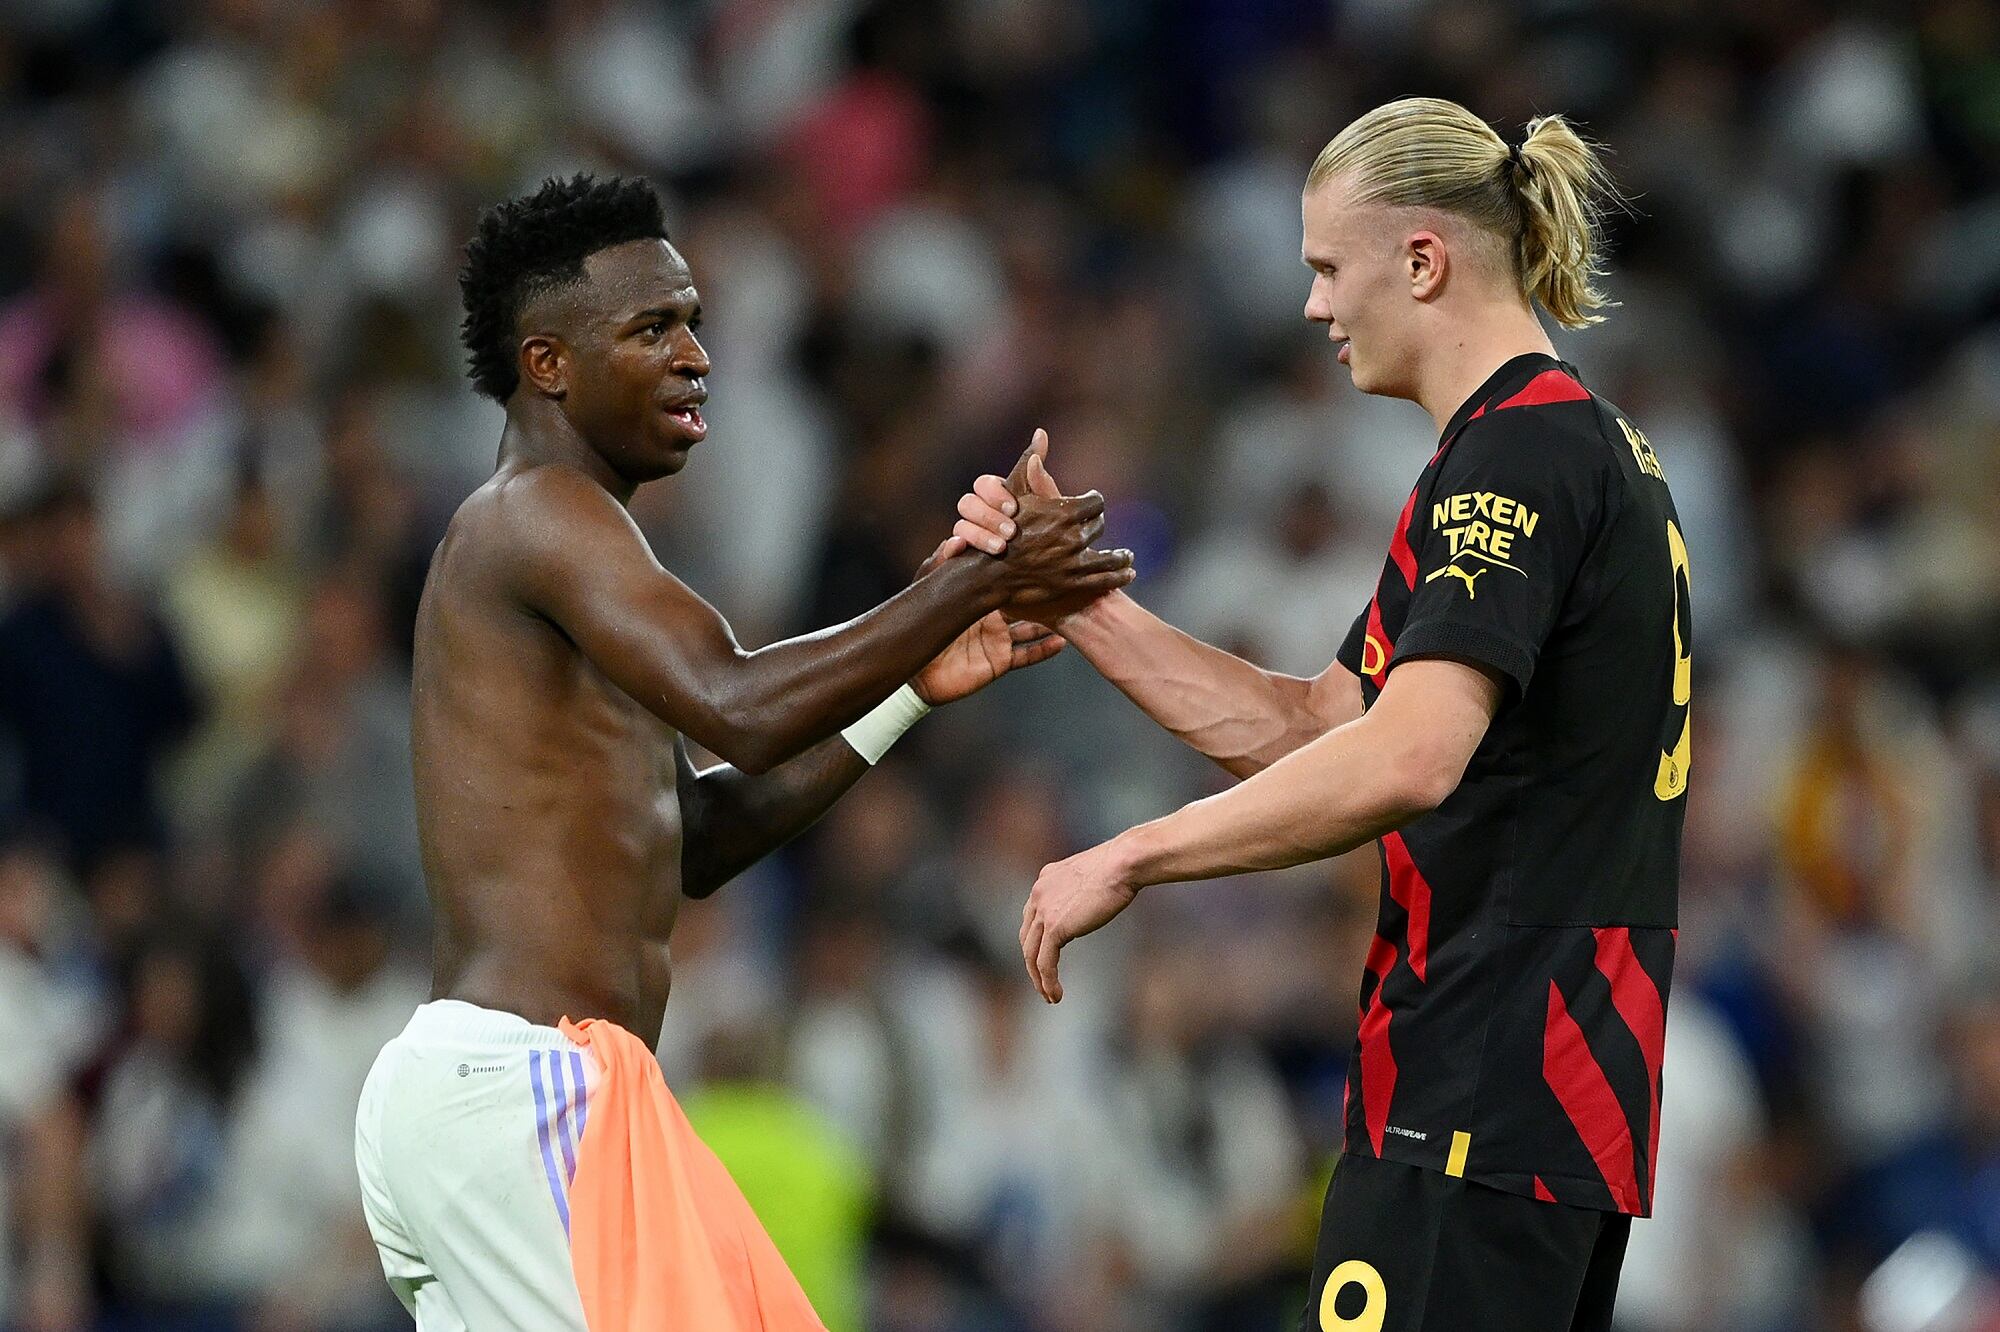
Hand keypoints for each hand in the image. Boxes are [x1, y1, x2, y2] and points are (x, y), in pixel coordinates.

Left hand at [911, 540, 1064, 703]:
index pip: (1005, 578)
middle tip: (1066, 574)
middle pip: (1025, 601)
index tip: (1040, 549)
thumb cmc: (919, 625)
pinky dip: (1044, 650)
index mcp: (978, 596)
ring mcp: (997, 639)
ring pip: (1032, 628)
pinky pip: (1027, 656)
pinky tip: (1062, 643)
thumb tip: (956, 539)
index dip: (1020, 565)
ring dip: (1052, 620)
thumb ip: (941, 564)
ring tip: (1074, 606)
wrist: (915, 670)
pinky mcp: (999, 661)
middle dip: (1043, 590)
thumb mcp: (931, 590)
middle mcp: (992, 615)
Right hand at [954, 427, 1061, 556]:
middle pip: (968, 503)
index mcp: (999, 500)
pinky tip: (962, 551)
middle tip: (1011, 531)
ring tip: (1001, 549)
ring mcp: (970, 538)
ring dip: (977, 534)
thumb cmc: (1052, 543)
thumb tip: (1040, 435)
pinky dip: (950, 548)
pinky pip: (946, 550)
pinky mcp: (962, 560)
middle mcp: (981, 516)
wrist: (1049, 581)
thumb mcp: (1052, 514)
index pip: (985, 485)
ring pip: (960, 526)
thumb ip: (1042, 482)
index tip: (1014, 507)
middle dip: (988, 515)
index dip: (995, 493)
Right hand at [954, 430, 1128, 621]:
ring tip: (1127, 556)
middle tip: (1100, 526)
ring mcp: (1074, 562)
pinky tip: (1128, 573)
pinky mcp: (1073, 585)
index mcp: (1064, 511)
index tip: (1093, 501)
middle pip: (1098, 527)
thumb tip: (1041, 433)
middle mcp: (1073, 536)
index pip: (1095, 503)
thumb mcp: (1012, 493)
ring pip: (1110, 557)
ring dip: (1121, 556)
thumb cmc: (997, 528)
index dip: (1094, 501)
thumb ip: (1029, 464)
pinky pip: (1105, 579)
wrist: (988, 572)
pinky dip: (1120, 575)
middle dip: (1098, 525)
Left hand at [1019, 840, 1140, 1002]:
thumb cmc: (1120, 865)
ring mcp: (1044, 910)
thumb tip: (1090, 905)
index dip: (1036, 939)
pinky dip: (1047, 981)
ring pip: (1031, 954)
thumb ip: (1082, 891)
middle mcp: (1038, 894)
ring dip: (1037, 979)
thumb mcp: (1092, 877)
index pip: (1032, 915)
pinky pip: (1045, 962)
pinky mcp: (1056, 927)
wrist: (1123, 862)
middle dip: (1032, 962)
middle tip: (1042, 982)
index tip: (1046, 956)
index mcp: (1045, 880)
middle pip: (1026, 936)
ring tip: (1049, 996)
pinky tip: (1055, 995)